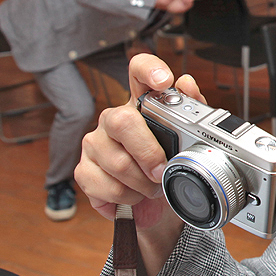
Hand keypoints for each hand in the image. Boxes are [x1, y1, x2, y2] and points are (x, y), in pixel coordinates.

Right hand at [74, 54, 207, 275]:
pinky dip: (128, 198)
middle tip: (162, 170)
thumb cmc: (169, 165)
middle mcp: (114, 118)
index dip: (149, 70)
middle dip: (148, 152)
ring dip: (143, 184)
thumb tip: (187, 83)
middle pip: (122, 121)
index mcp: (142, 105)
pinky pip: (106, 187)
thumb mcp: (187, 142)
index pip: (138, 71)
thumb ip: (192, 112)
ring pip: (117, 162)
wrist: (156, 206)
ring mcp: (95, 143)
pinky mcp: (83, 170)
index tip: (163, 81)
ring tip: (152, 187)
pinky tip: (134, 195)